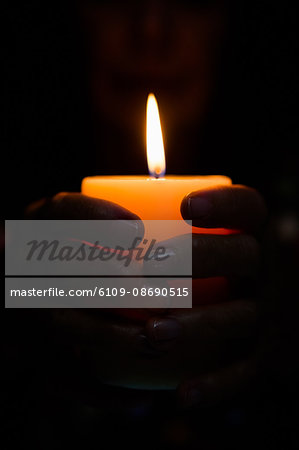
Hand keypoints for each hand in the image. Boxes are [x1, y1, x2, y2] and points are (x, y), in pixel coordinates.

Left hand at [143, 185, 266, 402]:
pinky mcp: (262, 356)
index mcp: (250, 235)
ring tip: (155, 331)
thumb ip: (153, 222)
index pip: (249, 207)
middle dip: (202, 256)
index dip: (223, 203)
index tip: (184, 206)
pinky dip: (215, 384)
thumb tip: (114, 216)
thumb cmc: (185, 271)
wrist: (239, 317)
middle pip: (246, 254)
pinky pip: (245, 372)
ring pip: (243, 316)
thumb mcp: (187, 241)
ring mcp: (267, 314)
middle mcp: (264, 272)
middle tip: (152, 264)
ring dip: (201, 324)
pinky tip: (180, 393)